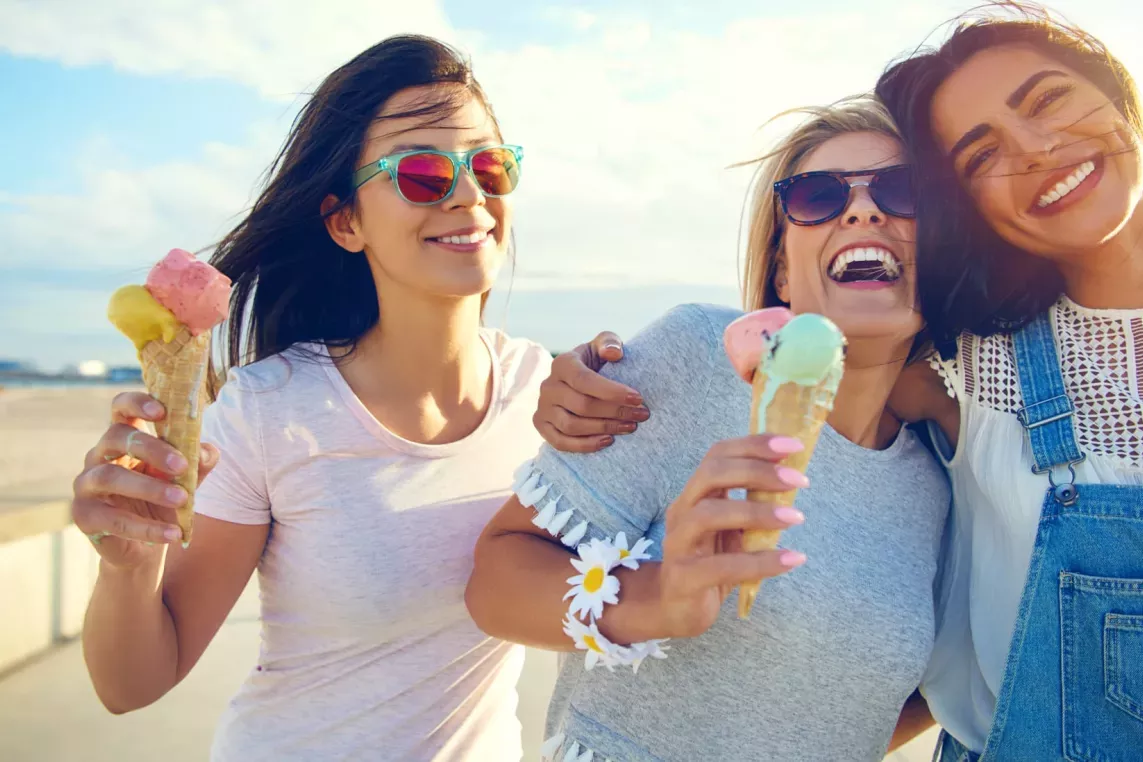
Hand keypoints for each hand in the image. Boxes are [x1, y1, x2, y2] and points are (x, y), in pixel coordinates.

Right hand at [72, 391, 218, 569]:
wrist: (147, 545)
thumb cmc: (163, 500)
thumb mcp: (185, 479)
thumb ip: (198, 463)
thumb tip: (207, 451)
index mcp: (124, 438)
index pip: (121, 408)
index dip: (137, 403)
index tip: (161, 412)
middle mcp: (99, 455)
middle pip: (115, 437)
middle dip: (151, 449)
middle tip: (182, 465)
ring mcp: (86, 485)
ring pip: (110, 477)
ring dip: (150, 488)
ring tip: (182, 499)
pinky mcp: (84, 516)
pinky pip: (114, 519)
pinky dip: (147, 528)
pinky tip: (173, 534)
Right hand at [534, 331, 649, 452]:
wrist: (578, 383)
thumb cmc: (596, 363)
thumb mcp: (603, 346)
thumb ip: (609, 342)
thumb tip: (614, 353)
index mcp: (562, 363)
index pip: (585, 380)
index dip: (612, 392)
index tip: (638, 398)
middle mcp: (548, 386)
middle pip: (582, 405)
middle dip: (615, 412)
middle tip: (641, 415)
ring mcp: (542, 407)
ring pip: (572, 426)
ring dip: (604, 429)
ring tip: (630, 427)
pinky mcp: (541, 426)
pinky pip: (561, 442)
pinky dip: (585, 445)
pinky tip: (609, 441)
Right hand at [656, 435, 808, 637]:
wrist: (676, 608)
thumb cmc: (711, 562)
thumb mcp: (731, 528)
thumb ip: (752, 505)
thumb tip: (793, 479)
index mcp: (695, 494)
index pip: (718, 455)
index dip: (754, 445)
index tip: (793, 445)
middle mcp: (682, 512)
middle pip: (711, 475)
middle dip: (757, 471)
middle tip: (798, 480)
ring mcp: (678, 544)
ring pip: (709, 515)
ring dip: (757, 512)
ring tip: (796, 518)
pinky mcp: (685, 578)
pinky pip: (722, 566)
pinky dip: (761, 561)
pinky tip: (791, 559)